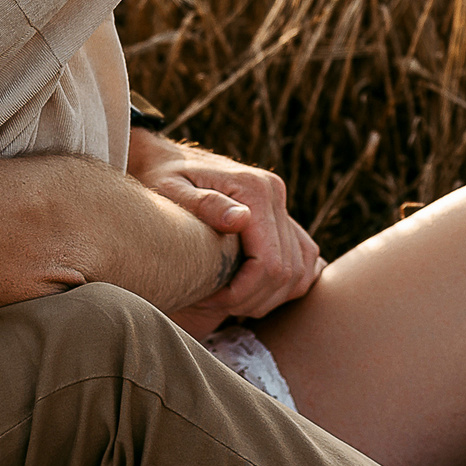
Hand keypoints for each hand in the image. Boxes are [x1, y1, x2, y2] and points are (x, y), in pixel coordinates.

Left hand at [128, 129, 322, 328]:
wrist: (167, 160)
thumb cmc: (162, 178)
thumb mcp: (172, 190)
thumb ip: (205, 204)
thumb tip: (242, 219)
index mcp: (254, 188)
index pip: (268, 261)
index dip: (244, 292)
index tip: (212, 300)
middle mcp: (275, 193)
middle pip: (286, 271)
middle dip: (254, 299)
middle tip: (216, 305)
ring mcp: (281, 203)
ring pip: (299, 270)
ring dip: (270, 297)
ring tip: (231, 302)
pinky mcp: (281, 215)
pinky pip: (303, 260)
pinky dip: (283, 285)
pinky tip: (250, 291)